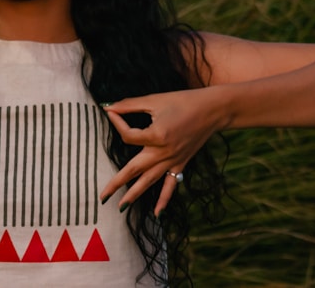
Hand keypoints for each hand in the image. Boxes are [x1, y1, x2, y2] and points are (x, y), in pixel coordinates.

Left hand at [99, 87, 222, 214]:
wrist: (212, 109)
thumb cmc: (182, 101)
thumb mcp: (154, 100)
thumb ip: (129, 105)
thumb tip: (108, 106)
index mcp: (156, 135)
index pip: (127, 136)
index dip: (116, 123)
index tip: (110, 113)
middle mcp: (164, 152)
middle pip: (134, 170)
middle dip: (117, 184)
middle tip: (102, 197)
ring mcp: (173, 160)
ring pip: (149, 181)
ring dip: (134, 194)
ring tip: (121, 207)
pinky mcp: (181, 163)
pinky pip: (171, 185)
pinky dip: (164, 200)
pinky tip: (156, 214)